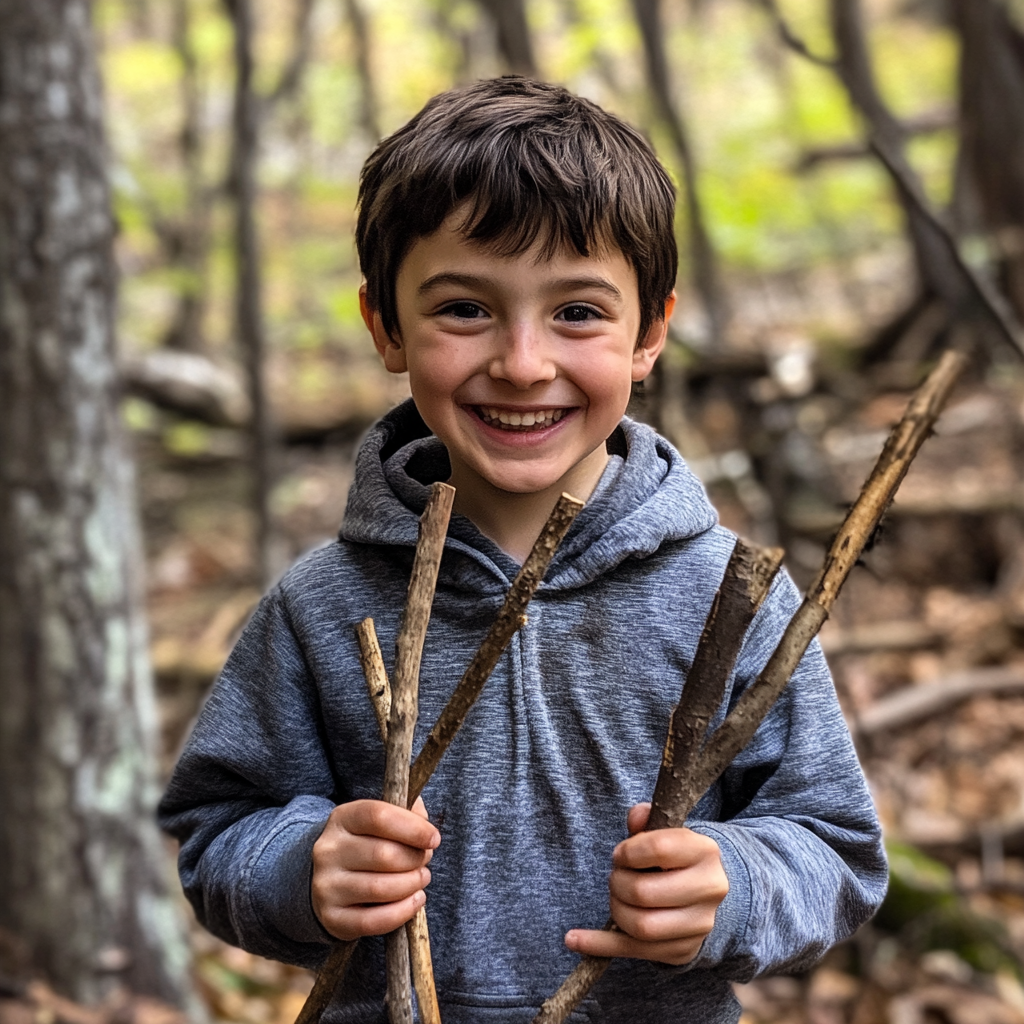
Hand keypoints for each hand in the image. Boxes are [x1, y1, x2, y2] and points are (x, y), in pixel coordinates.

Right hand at [311, 797, 439, 940]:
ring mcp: (327, 886)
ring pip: (380, 889)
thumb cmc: (367, 844)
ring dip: (412, 884)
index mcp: (342, 819)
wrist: (331, 878)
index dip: (414, 828)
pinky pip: (373, 921)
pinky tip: (415, 900)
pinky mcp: (332, 917)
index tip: (434, 839)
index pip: (379, 816)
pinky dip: (403, 912)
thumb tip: (426, 828)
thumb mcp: (381, 821)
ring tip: (421, 878)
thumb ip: (407, 813)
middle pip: (384, 854)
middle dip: (415, 859)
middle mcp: (329, 851)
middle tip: (425, 860)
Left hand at [565, 802, 727, 965]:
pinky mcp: (682, 950)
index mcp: (705, 852)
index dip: (628, 851)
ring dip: (615, 909)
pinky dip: (598, 945)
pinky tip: (574, 938)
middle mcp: (710, 890)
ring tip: (616, 896)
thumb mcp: (667, 831)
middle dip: (617, 883)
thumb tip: (636, 816)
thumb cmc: (677, 857)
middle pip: (644, 892)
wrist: (707, 890)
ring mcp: (699, 925)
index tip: (621, 854)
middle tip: (616, 877)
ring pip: (641, 927)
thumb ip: (647, 821)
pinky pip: (632, 950)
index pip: (659, 849)